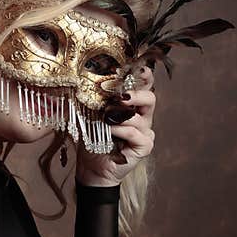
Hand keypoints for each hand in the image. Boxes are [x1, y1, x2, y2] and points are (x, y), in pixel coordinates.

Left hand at [76, 65, 155, 187]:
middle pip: (150, 98)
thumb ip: (94, 100)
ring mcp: (145, 132)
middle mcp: (143, 117)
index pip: (144, 86)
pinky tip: (109, 131)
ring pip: (140, 117)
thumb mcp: (90, 116)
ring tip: (104, 117)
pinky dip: (121, 130)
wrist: (91, 168)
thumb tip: (85, 80)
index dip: (143, 76)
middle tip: (119, 96)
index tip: (137, 67)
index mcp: (132, 106)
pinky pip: (136, 133)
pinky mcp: (144, 146)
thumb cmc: (91, 140)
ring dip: (120, 116)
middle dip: (135, 94)